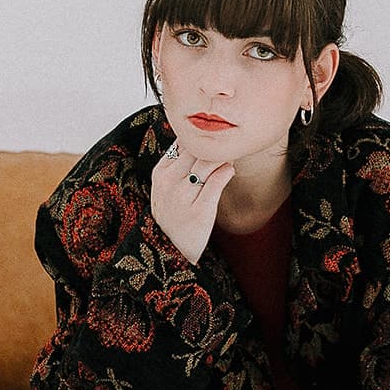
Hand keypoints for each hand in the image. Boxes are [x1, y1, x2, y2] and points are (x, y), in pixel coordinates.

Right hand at [150, 145, 234, 264]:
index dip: (201, 140)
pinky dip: (227, 172)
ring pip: (207, 162)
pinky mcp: (200, 211)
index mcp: (160, 172)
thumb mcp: (166, 186)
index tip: (213, 142)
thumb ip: (178, 164)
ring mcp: (183, 197)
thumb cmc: (173, 214)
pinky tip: (229, 172)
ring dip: (222, 157)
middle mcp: (169, 182)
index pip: (183, 142)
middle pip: (196, 149)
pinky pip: (217, 181)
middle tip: (227, 148)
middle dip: (214, 146)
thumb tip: (197, 139)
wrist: (169, 249)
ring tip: (228, 161)